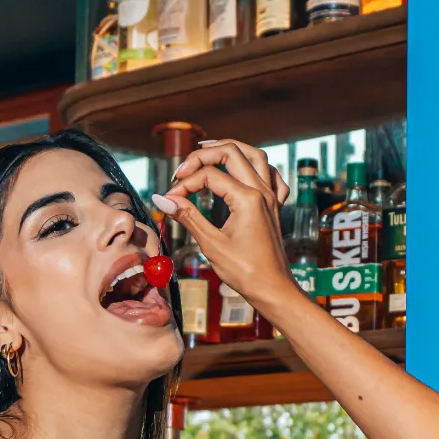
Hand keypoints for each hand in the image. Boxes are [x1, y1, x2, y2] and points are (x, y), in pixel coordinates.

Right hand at [154, 140, 294, 320]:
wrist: (273, 289)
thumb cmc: (246, 272)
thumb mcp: (211, 244)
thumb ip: (188, 216)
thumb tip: (163, 200)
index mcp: (247, 199)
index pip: (209, 175)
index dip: (185, 184)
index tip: (170, 199)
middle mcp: (262, 191)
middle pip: (232, 153)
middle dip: (203, 155)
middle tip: (183, 169)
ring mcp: (272, 197)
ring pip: (256, 156)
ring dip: (232, 148)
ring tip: (210, 148)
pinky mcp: (275, 207)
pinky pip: (272, 176)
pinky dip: (258, 167)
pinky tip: (247, 170)